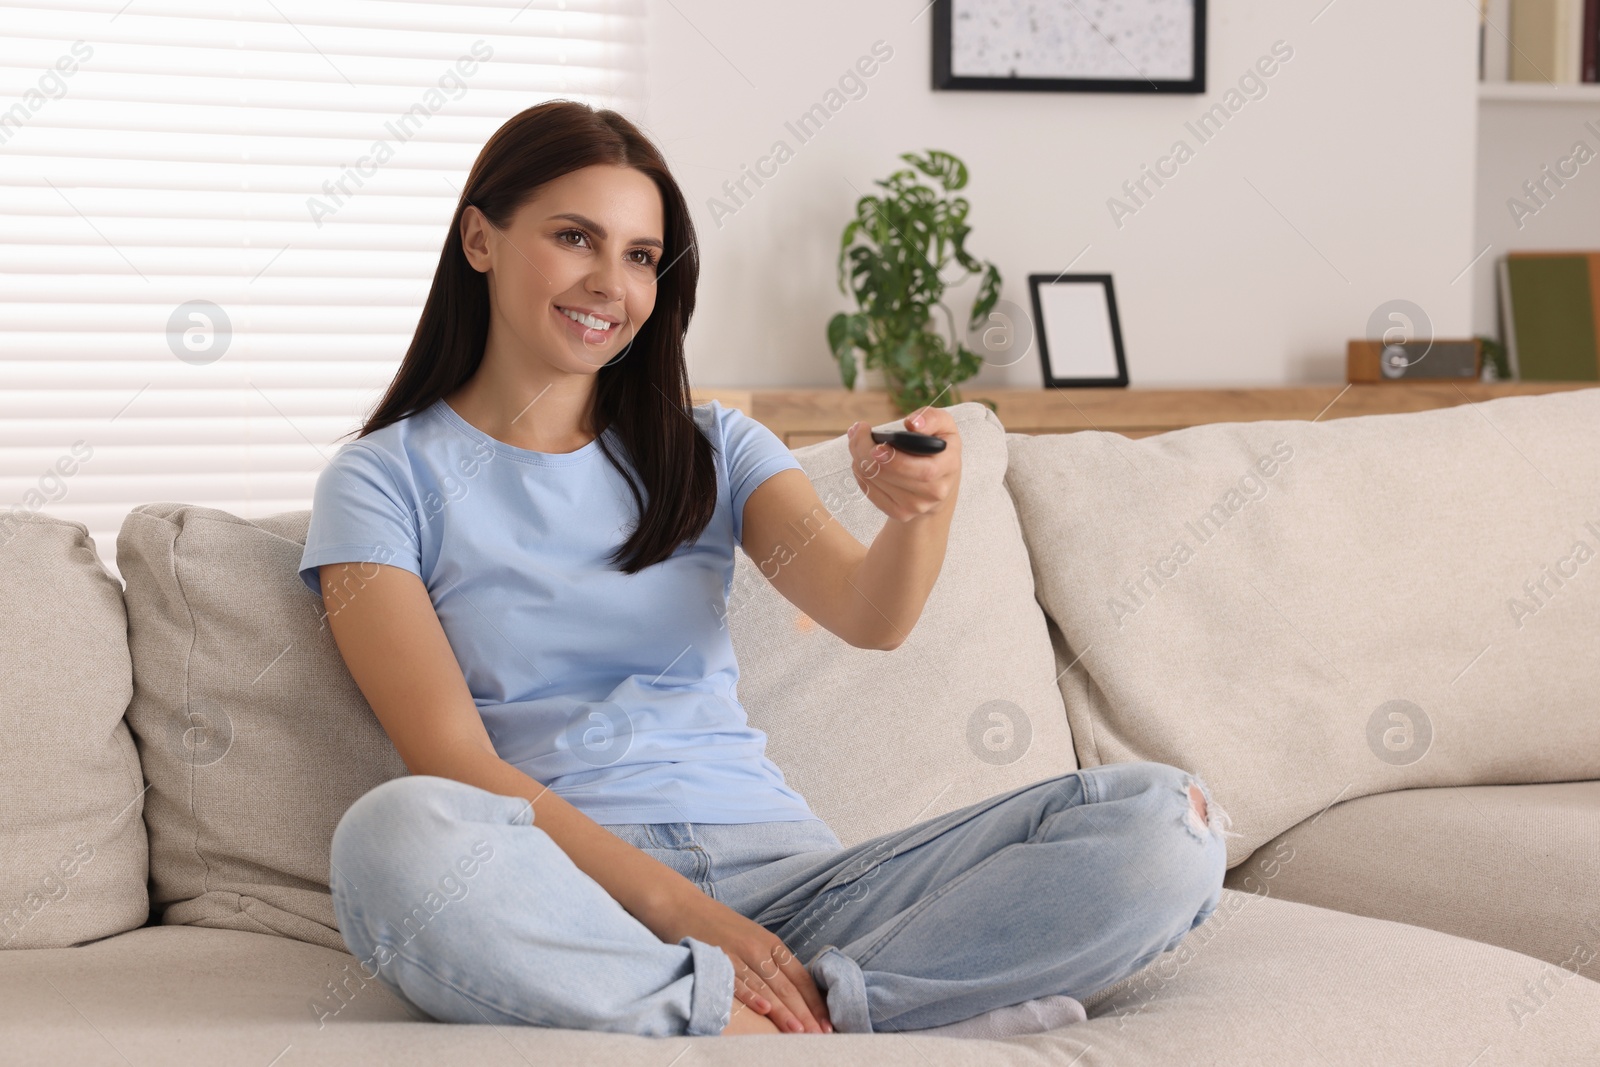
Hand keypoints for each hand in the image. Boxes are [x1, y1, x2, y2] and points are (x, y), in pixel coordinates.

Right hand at [649, 890, 832, 1033]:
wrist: (682, 905)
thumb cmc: (718, 926)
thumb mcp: (751, 938)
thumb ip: (770, 961)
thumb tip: (792, 992)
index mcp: (771, 943)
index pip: (800, 976)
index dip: (814, 1001)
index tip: (827, 1023)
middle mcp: (758, 948)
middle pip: (787, 986)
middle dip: (804, 1013)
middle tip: (819, 1035)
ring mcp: (738, 953)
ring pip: (766, 988)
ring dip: (783, 1011)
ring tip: (798, 1032)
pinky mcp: (717, 959)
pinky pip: (737, 981)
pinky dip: (751, 996)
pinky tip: (764, 1010)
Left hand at [846, 406, 960, 522]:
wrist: (939, 485)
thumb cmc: (938, 449)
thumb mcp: (944, 427)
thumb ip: (932, 418)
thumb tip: (913, 424)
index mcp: (948, 466)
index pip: (922, 470)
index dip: (895, 460)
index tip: (876, 446)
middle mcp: (934, 491)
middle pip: (890, 473)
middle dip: (865, 450)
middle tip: (857, 431)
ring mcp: (916, 506)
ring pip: (875, 480)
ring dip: (859, 457)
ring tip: (858, 442)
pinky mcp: (899, 513)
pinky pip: (870, 491)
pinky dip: (860, 473)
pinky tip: (862, 460)